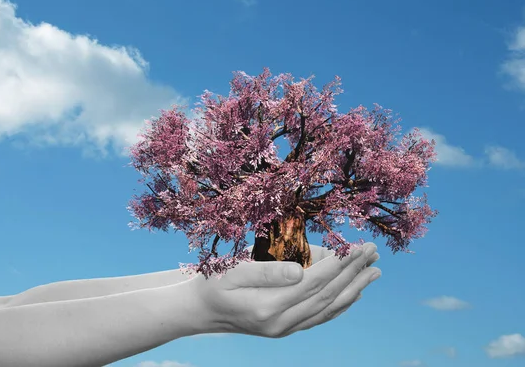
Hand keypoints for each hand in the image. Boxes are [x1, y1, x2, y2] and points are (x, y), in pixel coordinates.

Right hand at [192, 242, 380, 337]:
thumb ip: (267, 271)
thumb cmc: (213, 283)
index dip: (340, 264)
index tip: (357, 246)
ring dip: (354, 289)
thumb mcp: (233, 271)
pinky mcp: (286, 329)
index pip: (315, 282)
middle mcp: (281, 323)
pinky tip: (354, 294)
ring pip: (328, 308)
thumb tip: (303, 269)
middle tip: (374, 252)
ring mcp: (285, 329)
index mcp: (269, 306)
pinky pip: (320, 317)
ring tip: (374, 272)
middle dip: (354, 272)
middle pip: (327, 296)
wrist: (201, 312)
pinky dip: (340, 304)